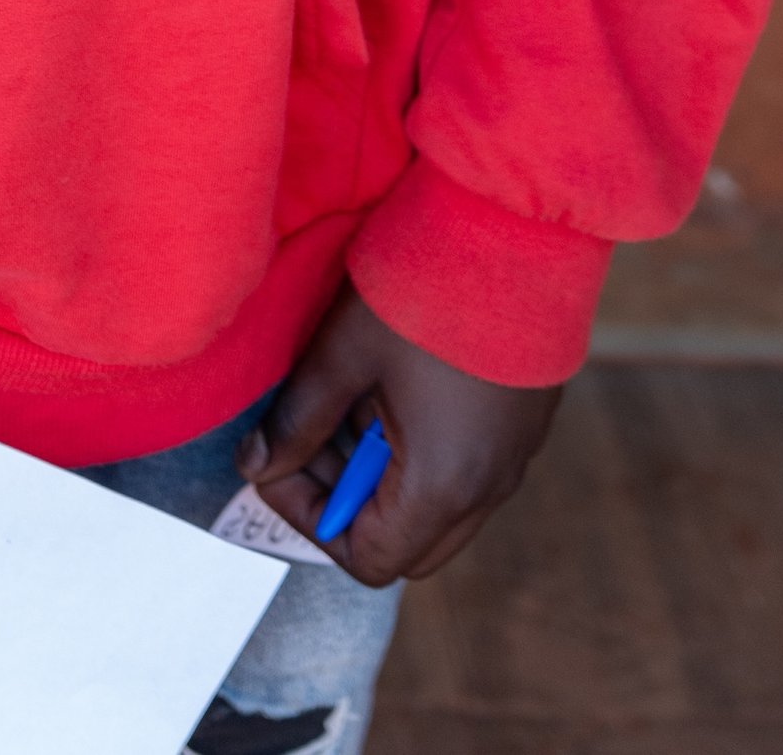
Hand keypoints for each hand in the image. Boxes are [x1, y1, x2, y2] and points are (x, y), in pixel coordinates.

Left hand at [238, 286, 562, 586]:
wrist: (517, 222)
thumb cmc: (427, 287)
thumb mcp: (344, 351)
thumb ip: (297, 419)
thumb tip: (256, 465)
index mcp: (444, 485)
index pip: (367, 559)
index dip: (308, 518)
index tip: (279, 462)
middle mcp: (489, 487)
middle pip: (406, 543)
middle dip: (344, 500)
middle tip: (311, 434)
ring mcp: (516, 455)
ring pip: (437, 504)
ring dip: (381, 472)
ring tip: (349, 394)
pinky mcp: (526, 420)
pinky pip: (466, 465)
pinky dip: (421, 447)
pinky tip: (395, 380)